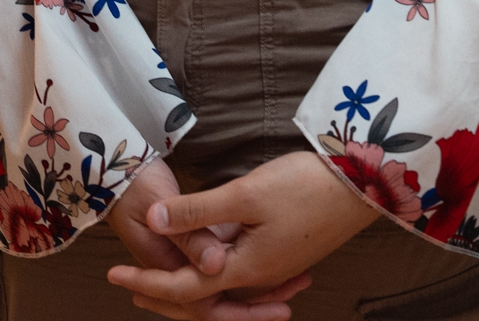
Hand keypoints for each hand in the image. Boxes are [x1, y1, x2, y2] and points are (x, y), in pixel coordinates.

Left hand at [108, 151, 377, 319]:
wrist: (364, 183)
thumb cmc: (307, 187)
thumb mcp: (246, 194)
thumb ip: (198, 210)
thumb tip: (156, 222)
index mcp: (246, 268)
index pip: (184, 288)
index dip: (146, 281)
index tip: (113, 272)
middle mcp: (259, 274)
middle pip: (202, 295)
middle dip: (163, 292)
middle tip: (128, 284)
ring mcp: (274, 264)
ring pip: (221, 282)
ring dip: (190, 281)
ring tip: (159, 271)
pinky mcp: (284, 250)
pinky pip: (242, 269)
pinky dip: (218, 266)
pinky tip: (209, 249)